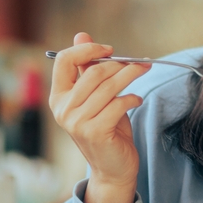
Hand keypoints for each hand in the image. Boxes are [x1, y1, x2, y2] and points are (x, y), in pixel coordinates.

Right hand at [49, 32, 149, 202]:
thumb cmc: (106, 128)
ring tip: (145, 70)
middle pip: (93, 71)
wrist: (112, 168)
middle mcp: (63, 109)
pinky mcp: (95, 131)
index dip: (87, 49)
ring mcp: (77, 122)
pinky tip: (137, 99)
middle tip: (139, 63)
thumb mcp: (95, 96)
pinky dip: (132, 98)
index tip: (110, 50)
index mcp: (58, 96)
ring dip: (132, 75)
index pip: (64, 60)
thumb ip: (87, 68)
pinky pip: (118, 104)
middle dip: (120, 64)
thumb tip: (82, 34)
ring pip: (108, 86)